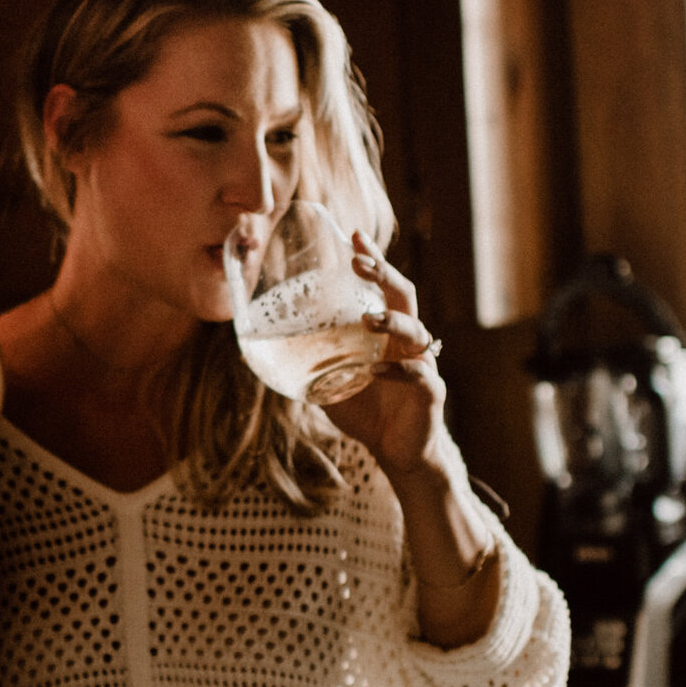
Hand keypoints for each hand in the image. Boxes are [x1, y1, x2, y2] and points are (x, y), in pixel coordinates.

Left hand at [318, 232, 448, 484]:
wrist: (397, 451)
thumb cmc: (366, 411)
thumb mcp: (331, 381)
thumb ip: (309, 361)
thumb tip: (256, 349)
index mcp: (387, 331)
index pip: (383, 286)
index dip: (373, 259)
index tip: (354, 235)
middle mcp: (408, 340)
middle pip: (404, 296)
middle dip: (384, 275)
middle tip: (359, 263)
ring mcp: (422, 364)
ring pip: (416, 331)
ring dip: (392, 321)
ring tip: (369, 318)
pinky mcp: (429, 392)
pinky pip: (418, 374)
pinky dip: (397, 370)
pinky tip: (376, 370)